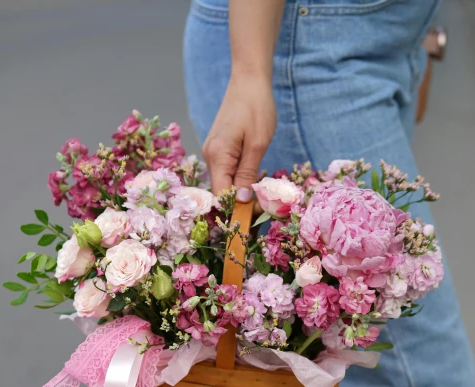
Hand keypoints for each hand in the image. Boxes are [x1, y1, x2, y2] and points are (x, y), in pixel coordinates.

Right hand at [202, 72, 276, 198]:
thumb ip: (247, 174)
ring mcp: (213, 153)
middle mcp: (210, 156)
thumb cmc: (256, 108)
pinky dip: (239, 182)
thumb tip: (241, 200)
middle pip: (221, 191)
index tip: (254, 218)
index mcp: (217, 156)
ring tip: (261, 200)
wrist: (248, 80)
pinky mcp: (219, 149)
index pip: (221, 195)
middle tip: (264, 209)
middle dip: (239, 204)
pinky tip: (253, 185)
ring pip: (224, 183)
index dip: (235, 209)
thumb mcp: (257, 144)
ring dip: (240, 193)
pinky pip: (227, 173)